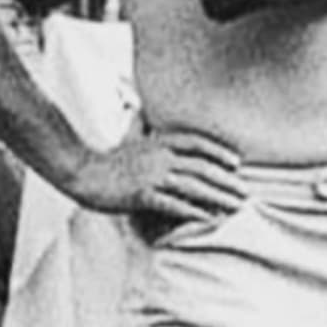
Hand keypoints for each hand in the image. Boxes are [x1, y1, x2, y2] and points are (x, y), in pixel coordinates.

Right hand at [71, 127, 246, 221]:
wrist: (81, 173)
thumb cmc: (106, 159)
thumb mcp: (127, 136)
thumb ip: (140, 124)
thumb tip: (140, 107)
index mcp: (158, 142)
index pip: (197, 143)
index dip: (219, 152)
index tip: (237, 162)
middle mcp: (159, 157)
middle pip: (201, 167)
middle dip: (227, 180)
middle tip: (246, 192)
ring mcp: (151, 176)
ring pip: (193, 186)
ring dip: (218, 197)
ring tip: (236, 206)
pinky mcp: (143, 195)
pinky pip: (174, 204)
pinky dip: (194, 211)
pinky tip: (209, 219)